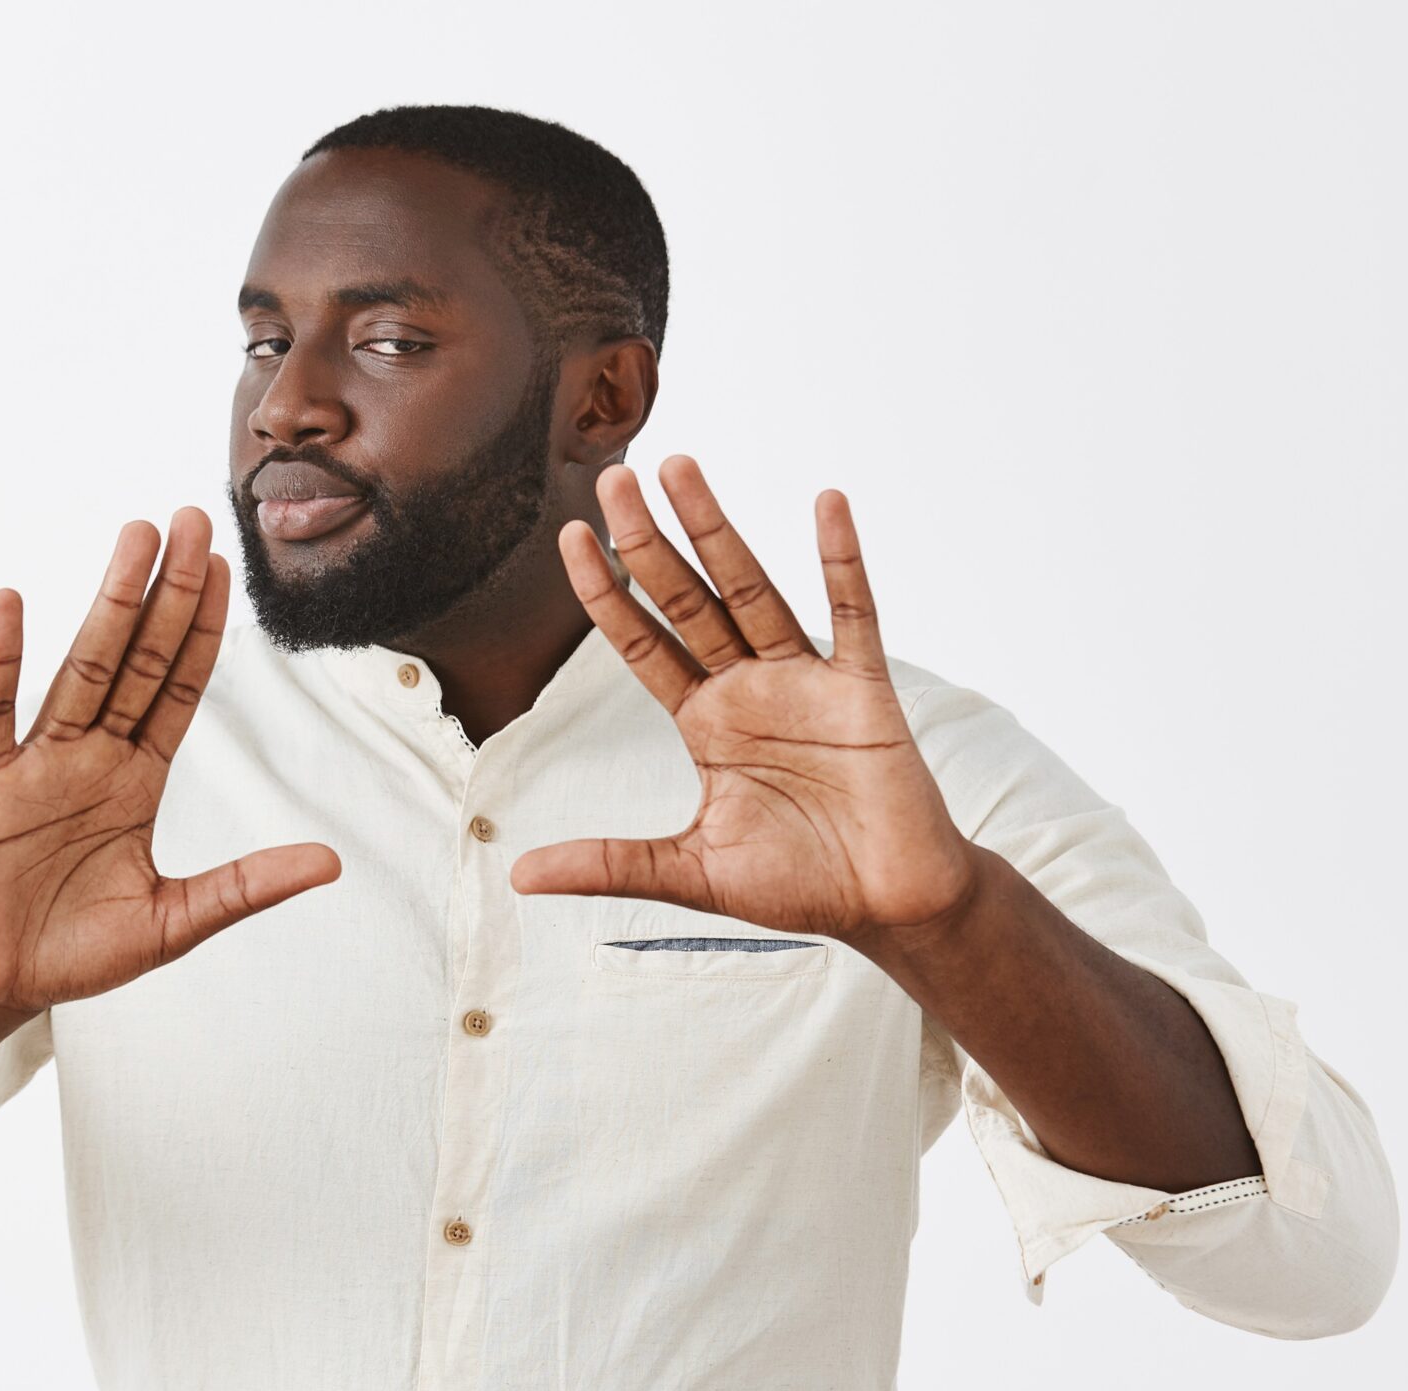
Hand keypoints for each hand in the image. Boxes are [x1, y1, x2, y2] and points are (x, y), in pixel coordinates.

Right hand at [0, 507, 341, 1011]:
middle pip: (139, 658)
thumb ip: (245, 887)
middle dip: (170, 592)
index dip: (206, 630)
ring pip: (81, 667)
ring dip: (110, 603)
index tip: (229, 568)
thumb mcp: (175, 922)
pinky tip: (10, 602)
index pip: (180, 689)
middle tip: (195, 518)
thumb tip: (331, 863)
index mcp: (137, 780)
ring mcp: (38, 761)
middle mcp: (92, 755)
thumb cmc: (75, 951)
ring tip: (136, 538)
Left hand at [509, 457, 978, 948]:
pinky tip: (826, 504)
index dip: (606, 595)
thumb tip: (521, 876)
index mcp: (706, 724)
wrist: (886, 907)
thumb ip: (610, 863)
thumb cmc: (799, 883)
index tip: (570, 537)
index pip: (643, 645)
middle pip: (688, 601)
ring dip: (717, 531)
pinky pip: (853, 615)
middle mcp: (749, 689)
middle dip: (648, 542)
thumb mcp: (689, 872)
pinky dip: (840, 561)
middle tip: (614, 478)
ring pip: (752, 592)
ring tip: (682, 467)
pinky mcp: (863, 691)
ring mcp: (806, 682)